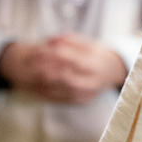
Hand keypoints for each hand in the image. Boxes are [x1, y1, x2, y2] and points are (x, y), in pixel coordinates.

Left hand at [0, 34, 126, 103]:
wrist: (111, 72)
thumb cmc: (96, 55)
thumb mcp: (87, 43)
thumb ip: (69, 40)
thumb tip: (51, 41)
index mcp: (96, 65)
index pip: (73, 60)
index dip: (55, 55)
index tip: (40, 50)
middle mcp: (93, 82)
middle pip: (65, 78)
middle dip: (46, 71)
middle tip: (31, 64)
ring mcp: (87, 95)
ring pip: (61, 92)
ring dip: (42, 84)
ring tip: (30, 75)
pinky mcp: (81, 102)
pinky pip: (60, 100)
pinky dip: (45, 93)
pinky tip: (35, 86)